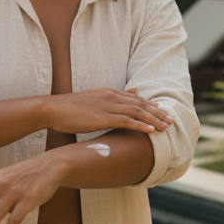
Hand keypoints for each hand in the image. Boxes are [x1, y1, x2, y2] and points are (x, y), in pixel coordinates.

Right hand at [45, 87, 172, 135]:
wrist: (53, 109)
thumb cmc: (70, 108)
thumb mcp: (93, 99)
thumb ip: (111, 98)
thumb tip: (130, 92)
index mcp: (109, 92)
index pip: (135, 98)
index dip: (150, 105)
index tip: (162, 111)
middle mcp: (111, 96)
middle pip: (140, 104)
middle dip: (157, 113)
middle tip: (171, 120)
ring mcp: (107, 106)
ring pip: (137, 112)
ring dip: (154, 120)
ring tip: (166, 127)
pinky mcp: (102, 117)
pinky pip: (126, 121)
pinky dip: (140, 125)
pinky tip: (150, 131)